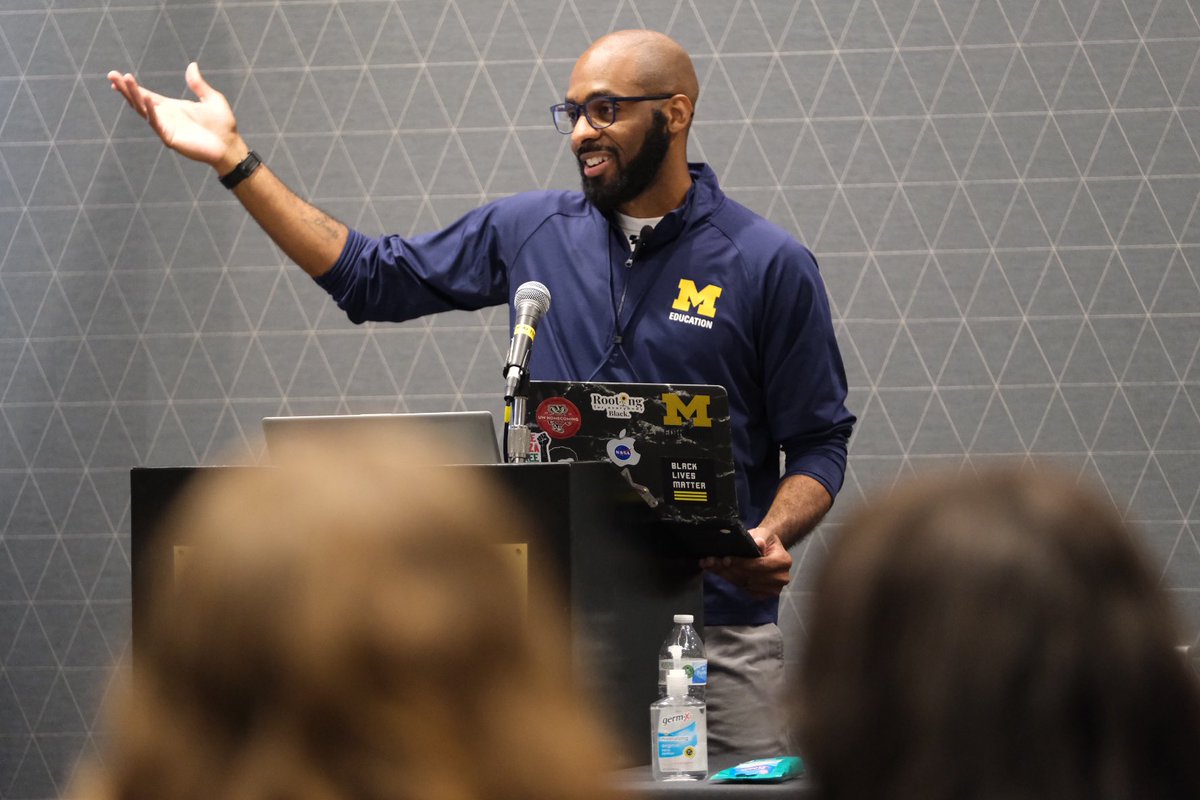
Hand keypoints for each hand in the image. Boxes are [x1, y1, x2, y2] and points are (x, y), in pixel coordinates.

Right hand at [107, 62, 238, 167]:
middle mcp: (165, 117)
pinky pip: (157, 123)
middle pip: (140, 101)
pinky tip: (145, 97)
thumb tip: (192, 65)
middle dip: (126, 88)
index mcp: (172, 108)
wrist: (230, 146)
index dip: (132, 87)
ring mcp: (166, 128)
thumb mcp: (211, 99)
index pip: (146, 95)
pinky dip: (151, 110)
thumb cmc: (223, 125)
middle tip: (112, 75)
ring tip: (124, 81)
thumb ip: (198, 84)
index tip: (117, 75)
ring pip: (144, 110)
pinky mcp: (171, 138)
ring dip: (134, 96)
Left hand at [699, 528, 792, 597]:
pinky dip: (729, 579)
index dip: (742, 563)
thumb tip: (758, 543)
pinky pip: (742, 589)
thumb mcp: (763, 533)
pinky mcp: (762, 595)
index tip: (725, 559)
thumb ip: (760, 537)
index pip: (760, 565)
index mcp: (783, 562)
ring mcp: (772, 589)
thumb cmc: (764, 539)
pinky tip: (718, 570)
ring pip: (743, 583)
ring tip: (710, 564)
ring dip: (725, 574)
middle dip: (728, 569)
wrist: (768, 550)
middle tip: (710, 561)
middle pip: (750, 577)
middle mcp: (781, 578)